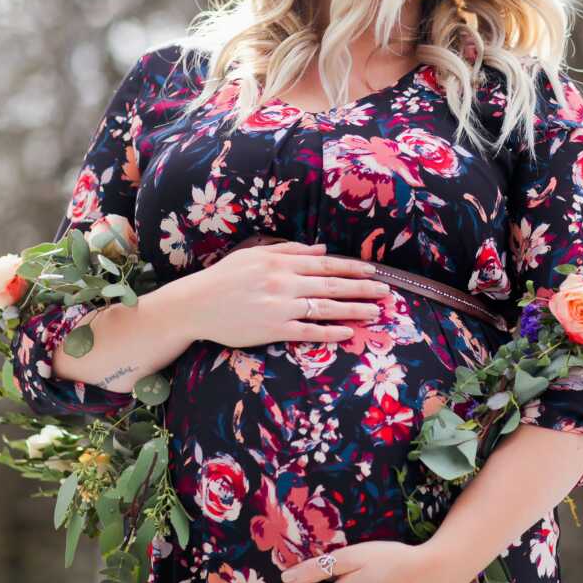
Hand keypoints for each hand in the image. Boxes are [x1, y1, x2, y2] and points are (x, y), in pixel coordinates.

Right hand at [174, 240, 389, 349]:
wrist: (196, 304)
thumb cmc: (224, 277)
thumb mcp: (254, 254)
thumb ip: (289, 250)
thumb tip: (321, 249)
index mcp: (281, 261)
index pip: (325, 264)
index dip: (352, 267)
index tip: (372, 270)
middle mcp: (285, 282)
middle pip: (333, 284)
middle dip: (363, 287)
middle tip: (387, 291)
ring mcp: (280, 307)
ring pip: (326, 307)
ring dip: (355, 309)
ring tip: (376, 311)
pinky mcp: (273, 329)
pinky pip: (308, 331)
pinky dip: (330, 332)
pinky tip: (348, 332)